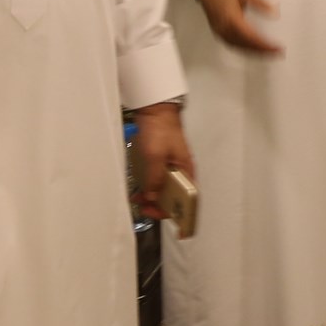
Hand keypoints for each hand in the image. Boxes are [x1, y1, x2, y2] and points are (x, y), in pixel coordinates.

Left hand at [129, 101, 192, 218]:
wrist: (155, 109)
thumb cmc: (160, 131)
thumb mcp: (156, 156)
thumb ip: (154, 178)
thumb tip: (152, 198)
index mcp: (186, 171)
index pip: (187, 199)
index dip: (177, 212)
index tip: (159, 216)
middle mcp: (182, 171)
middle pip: (175, 196)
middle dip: (160, 205)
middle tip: (144, 209)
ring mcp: (172, 167)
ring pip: (165, 189)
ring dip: (153, 198)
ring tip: (138, 201)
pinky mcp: (163, 162)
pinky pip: (158, 180)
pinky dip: (149, 187)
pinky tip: (138, 191)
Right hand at [194, 0, 282, 54]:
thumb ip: (260, 2)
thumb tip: (275, 11)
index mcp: (232, 17)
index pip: (252, 37)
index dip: (265, 45)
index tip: (277, 47)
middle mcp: (224, 27)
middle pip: (246, 45)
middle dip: (263, 51)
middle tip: (278, 52)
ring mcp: (219, 31)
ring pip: (239, 47)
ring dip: (254, 52)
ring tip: (268, 52)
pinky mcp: (217, 31)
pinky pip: (232, 45)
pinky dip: (243, 49)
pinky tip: (251, 49)